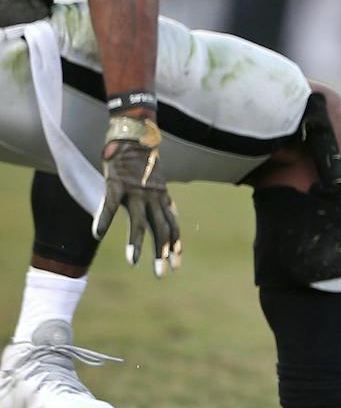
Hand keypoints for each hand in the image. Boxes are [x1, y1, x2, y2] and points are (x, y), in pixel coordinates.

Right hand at [92, 116, 180, 277]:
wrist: (135, 132)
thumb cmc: (144, 160)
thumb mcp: (159, 181)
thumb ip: (164, 198)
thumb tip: (174, 212)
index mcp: (162, 197)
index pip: (172, 226)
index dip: (174, 246)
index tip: (176, 266)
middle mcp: (153, 196)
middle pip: (160, 229)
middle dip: (162, 253)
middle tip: (161, 275)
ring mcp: (135, 190)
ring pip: (138, 221)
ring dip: (136, 243)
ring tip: (133, 262)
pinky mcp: (116, 182)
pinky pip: (109, 204)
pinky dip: (103, 219)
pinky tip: (97, 234)